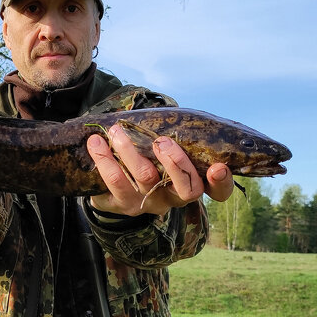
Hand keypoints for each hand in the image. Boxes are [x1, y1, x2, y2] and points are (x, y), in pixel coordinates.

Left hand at [86, 126, 233, 215]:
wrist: (112, 185)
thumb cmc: (148, 156)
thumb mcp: (165, 147)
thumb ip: (177, 135)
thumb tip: (178, 112)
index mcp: (191, 184)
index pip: (217, 192)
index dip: (221, 182)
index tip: (218, 166)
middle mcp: (172, 198)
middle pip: (186, 189)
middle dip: (175, 162)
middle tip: (161, 141)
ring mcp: (147, 203)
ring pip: (145, 178)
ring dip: (130, 150)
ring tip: (117, 131)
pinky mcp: (120, 204)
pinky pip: (114, 183)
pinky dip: (104, 159)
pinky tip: (96, 143)